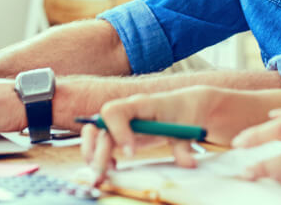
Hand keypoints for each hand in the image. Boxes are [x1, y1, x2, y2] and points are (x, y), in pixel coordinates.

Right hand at [80, 86, 240, 183]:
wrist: (186, 107)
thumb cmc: (184, 113)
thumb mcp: (187, 129)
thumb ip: (184, 146)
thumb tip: (188, 162)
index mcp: (140, 104)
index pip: (114, 111)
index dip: (118, 132)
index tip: (132, 153)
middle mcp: (126, 113)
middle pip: (98, 126)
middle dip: (97, 151)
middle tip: (104, 172)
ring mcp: (121, 123)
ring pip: (94, 135)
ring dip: (92, 155)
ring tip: (101, 174)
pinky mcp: (121, 134)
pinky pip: (101, 143)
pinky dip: (101, 157)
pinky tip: (112, 168)